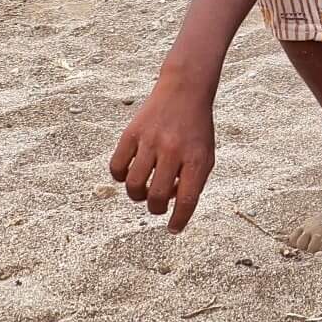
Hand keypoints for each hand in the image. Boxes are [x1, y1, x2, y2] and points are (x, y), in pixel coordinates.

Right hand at [108, 75, 216, 232]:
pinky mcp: (131, 134)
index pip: (187, 199)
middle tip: (157, 206)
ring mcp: (150, 141)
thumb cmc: (196, 130)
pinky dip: (120, 177)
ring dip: (137, 196)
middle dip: (155, 209)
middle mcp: (173, 151)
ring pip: (134, 185)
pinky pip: (117, 167)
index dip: (179, 219)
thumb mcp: (205, 154)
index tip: (173, 229)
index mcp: (196, 158)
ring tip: (145, 190)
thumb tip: (171, 206)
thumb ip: (193, 181)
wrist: (184, 91)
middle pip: (156, 196)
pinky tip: (130, 173)